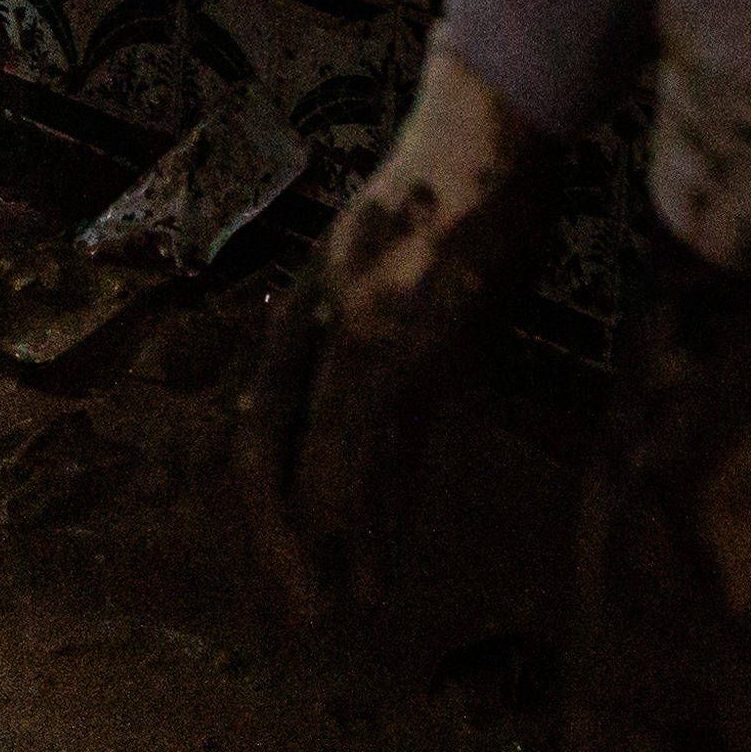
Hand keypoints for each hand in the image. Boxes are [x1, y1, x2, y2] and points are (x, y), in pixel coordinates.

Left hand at [240, 45, 552, 620]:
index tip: (295, 562)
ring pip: (313, 467)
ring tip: (339, 615)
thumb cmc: (460, 204)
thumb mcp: (407, 282)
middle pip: (264, 455)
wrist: (488, 136)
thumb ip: (390, 349)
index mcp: (304, 313)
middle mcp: (309, 329)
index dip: (272, 501)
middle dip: (279, 541)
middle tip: (304, 616)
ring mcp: (346, 339)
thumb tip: (407, 424)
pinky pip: (361, 451)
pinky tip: (376, 569)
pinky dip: (362, 517)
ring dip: (321, 549)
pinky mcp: (395, 346)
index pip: (262, 426)